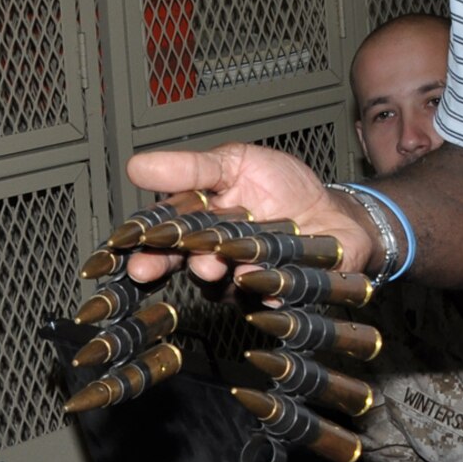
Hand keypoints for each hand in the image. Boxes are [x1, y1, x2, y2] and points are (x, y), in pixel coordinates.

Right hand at [123, 143, 374, 283]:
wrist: (336, 212)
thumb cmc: (284, 187)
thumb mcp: (235, 163)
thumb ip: (192, 168)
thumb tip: (137, 165)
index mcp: (201, 226)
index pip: (163, 236)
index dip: (142, 243)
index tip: (127, 247)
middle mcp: (218, 260)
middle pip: (184, 263)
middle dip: (167, 265)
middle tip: (154, 264)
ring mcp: (246, 281)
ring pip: (224, 285)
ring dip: (216, 272)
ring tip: (217, 262)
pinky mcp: (281, 295)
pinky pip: (272, 299)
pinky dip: (269, 290)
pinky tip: (267, 283)